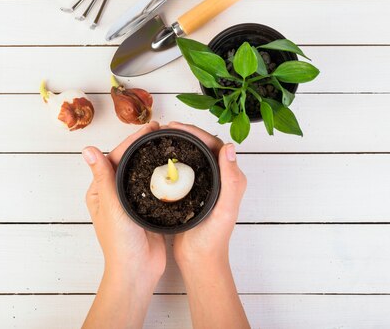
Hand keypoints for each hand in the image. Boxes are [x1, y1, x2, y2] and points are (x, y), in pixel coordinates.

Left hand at [82, 121, 165, 328]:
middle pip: (130, 161)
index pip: (116, 157)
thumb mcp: (111, 207)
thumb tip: (88, 150)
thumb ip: (103, 178)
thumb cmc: (119, 244)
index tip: (149, 128)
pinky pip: (154, 187)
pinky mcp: (147, 209)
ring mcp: (131, 201)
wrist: (137, 271)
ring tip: (170, 142)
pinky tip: (174, 166)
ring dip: (154, 157)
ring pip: (142, 172)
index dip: (132, 141)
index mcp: (100, 191)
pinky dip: (162, 174)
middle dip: (144, 145)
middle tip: (163, 130)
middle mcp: (114, 193)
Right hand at [163, 121, 249, 328]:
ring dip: (178, 145)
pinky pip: (183, 170)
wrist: (200, 262)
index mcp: (230, 178)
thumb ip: (231, 180)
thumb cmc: (214, 239)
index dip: (196, 132)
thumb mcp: (224, 209)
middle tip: (164, 128)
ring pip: (192, 157)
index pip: (214, 144)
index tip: (176, 126)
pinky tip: (158, 160)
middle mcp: (219, 179)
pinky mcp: (191, 194)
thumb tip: (230, 147)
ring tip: (160, 138)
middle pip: (202, 147)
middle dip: (185, 134)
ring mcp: (204, 186)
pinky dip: (172, 161)